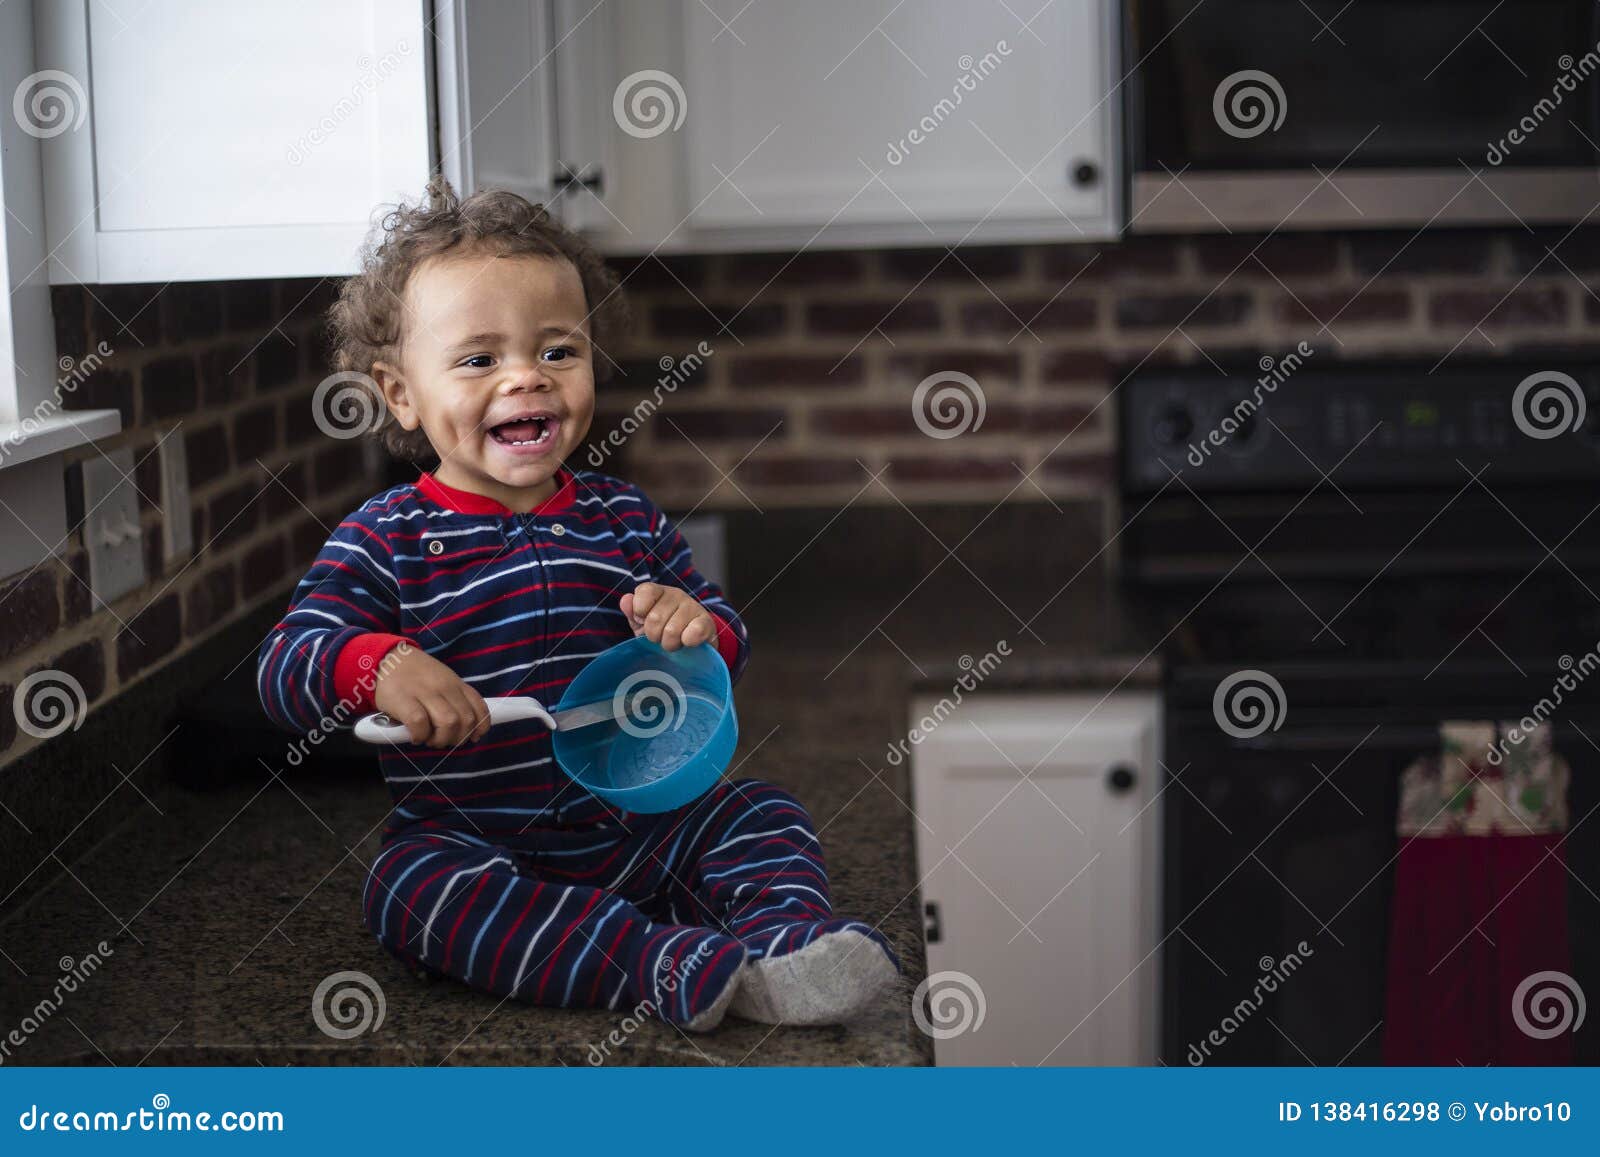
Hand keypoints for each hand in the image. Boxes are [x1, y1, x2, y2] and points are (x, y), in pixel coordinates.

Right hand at [371, 642, 490, 747]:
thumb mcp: (442, 680)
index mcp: (455, 683)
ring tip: (429, 739)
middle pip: (466, 720)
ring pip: (448, 723)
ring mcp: (425, 692)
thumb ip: (455, 698)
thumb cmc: (415, 675)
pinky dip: (420, 735)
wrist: (386, 658)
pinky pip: (420, 723)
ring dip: (441, 739)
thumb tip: (468, 728)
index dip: (480, 727)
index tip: (472, 737)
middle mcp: (444, 687)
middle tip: (443, 739)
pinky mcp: (403, 699)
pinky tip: (415, 736)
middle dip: (458, 738)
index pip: (479, 707)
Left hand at [619, 582, 715, 651]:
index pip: (644, 592)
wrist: (692, 645)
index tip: (643, 622)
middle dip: (654, 635)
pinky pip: (694, 632)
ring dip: (670, 643)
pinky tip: (687, 642)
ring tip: (674, 642)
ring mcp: (693, 606)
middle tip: (660, 638)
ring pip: (672, 630)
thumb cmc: (663, 631)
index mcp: (658, 591)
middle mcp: (676, 594)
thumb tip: (626, 599)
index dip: (640, 612)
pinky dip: (687, 642)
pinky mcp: (707, 621)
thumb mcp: (643, 623)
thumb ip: (632, 612)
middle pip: (655, 618)